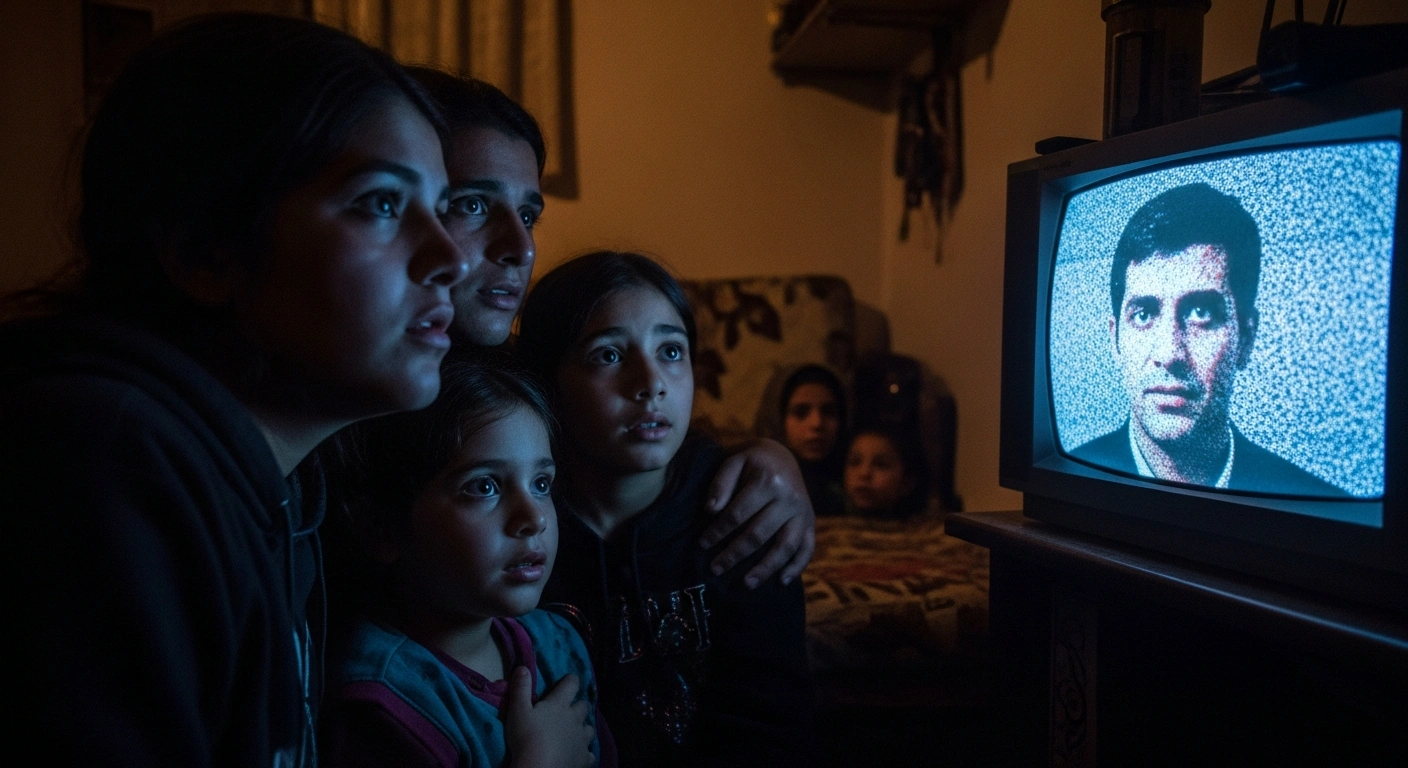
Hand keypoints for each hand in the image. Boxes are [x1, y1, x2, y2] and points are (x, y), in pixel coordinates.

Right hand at [504, 668, 593, 767]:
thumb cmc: (527, 738)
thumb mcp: (518, 711)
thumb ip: (520, 689)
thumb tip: (523, 667)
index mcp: (560, 705)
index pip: (571, 684)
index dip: (571, 680)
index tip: (570, 679)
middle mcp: (575, 719)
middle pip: (583, 706)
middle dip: (579, 706)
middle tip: (570, 709)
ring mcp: (582, 739)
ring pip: (589, 729)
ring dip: (583, 728)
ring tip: (574, 732)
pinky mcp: (584, 757)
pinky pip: (589, 753)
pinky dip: (584, 752)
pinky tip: (577, 754)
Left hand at [699, 438, 815, 587]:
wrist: (782, 456)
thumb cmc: (752, 462)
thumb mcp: (734, 461)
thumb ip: (721, 483)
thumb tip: (710, 510)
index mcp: (768, 481)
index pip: (738, 513)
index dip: (718, 531)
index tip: (702, 544)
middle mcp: (789, 498)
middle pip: (759, 534)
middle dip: (735, 554)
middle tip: (715, 569)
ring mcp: (803, 512)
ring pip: (785, 546)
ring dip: (766, 568)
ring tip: (747, 584)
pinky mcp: (811, 522)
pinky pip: (807, 548)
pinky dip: (797, 567)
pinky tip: (781, 582)